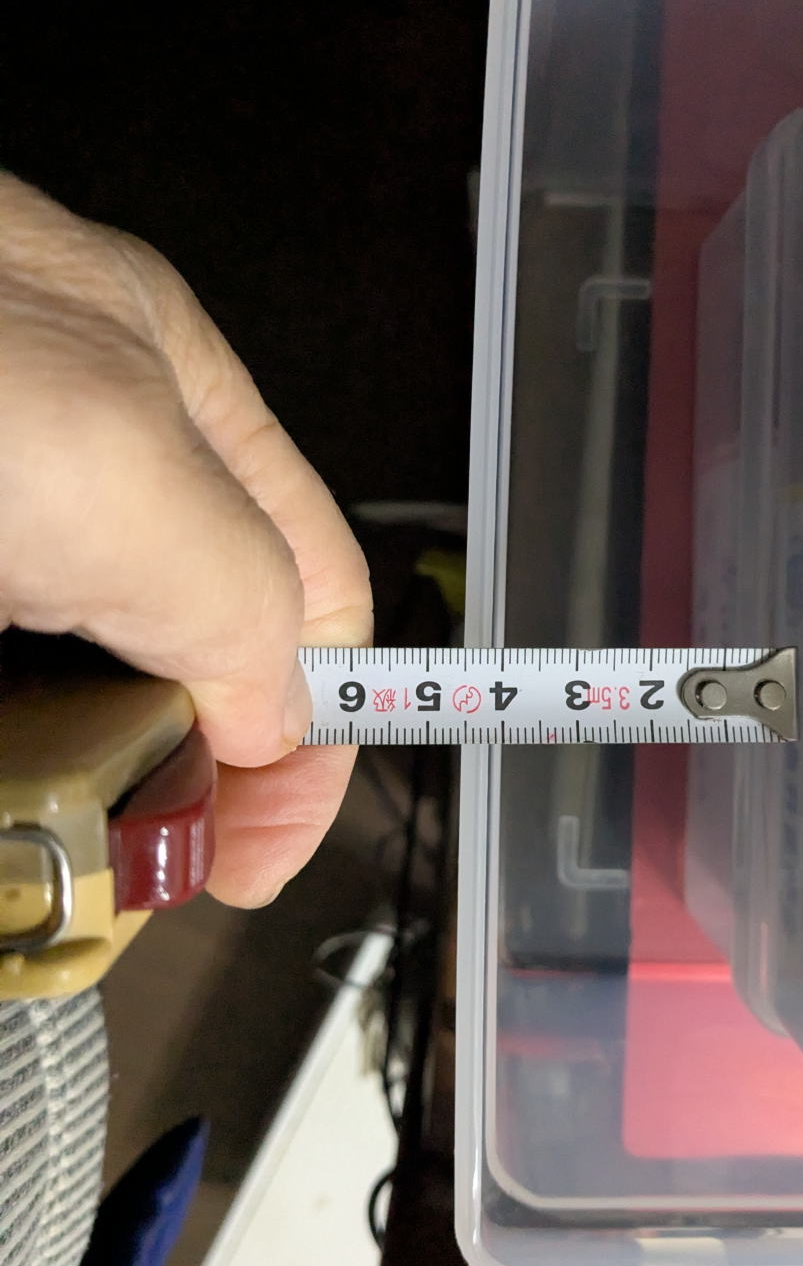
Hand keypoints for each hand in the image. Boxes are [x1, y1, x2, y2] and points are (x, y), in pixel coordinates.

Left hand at [0, 173, 372, 905]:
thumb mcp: (129, 475)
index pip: (309, 595)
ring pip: (77, 669)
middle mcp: (78, 444)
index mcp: (176, 401)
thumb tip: (280, 725)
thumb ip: (246, 599)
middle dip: (192, 763)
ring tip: (72, 842)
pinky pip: (9, 679)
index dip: (306, 739)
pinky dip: (14, 752)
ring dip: (81, 768)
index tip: (256, 858)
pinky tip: (15, 771)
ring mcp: (3, 494)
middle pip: (192, 642)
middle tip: (154, 864)